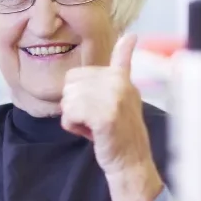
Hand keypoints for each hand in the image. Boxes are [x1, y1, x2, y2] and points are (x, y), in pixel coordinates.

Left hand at [61, 34, 162, 200]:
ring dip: (73, 117)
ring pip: (68, 99)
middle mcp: (120, 84)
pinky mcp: (105, 115)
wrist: (130, 164)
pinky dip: (72, 126)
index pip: (118, 58)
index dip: (125, 48)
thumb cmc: (117, 134)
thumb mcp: (121, 100)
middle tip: (96, 118)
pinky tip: (90, 132)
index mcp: (123, 80)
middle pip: (71, 83)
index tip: (133, 36)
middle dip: (75, 103)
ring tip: (93, 126)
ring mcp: (114, 98)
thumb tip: (129, 37)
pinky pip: (69, 113)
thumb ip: (117, 74)